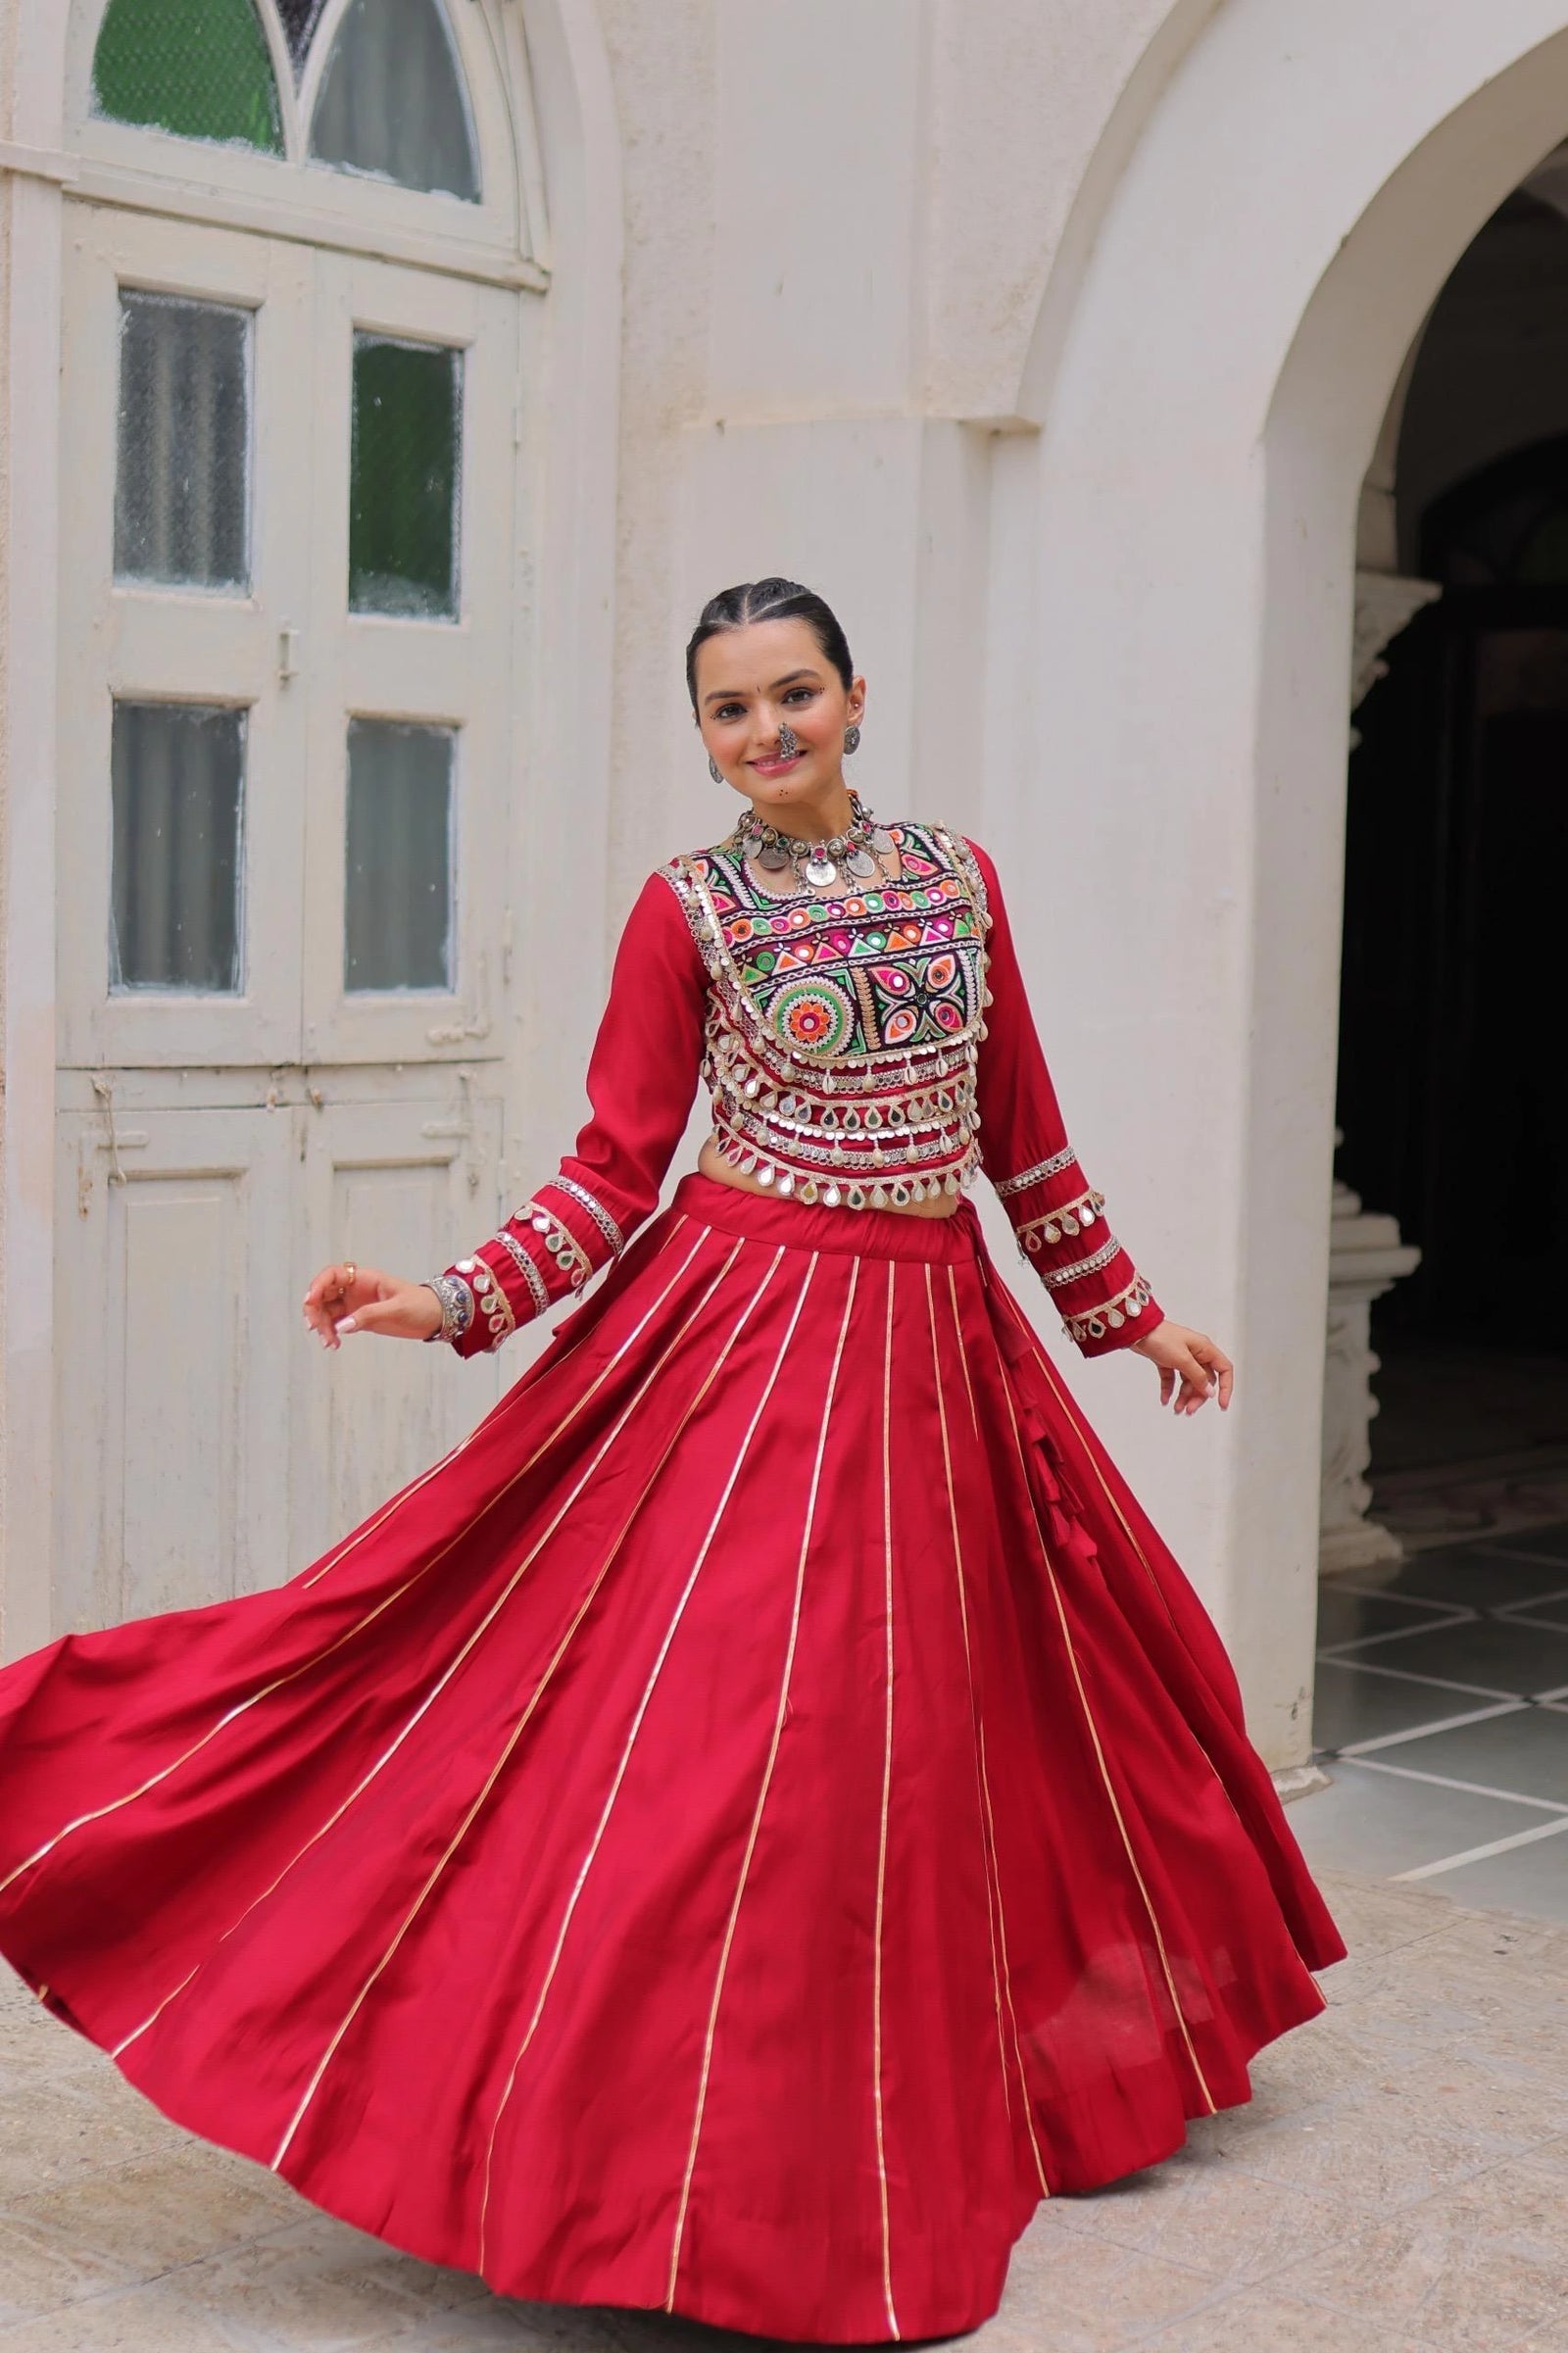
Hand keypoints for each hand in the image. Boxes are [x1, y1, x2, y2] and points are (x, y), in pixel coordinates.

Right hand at [302, 1262, 442, 1348]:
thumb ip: (369, 1316)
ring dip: (322, 1326)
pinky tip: (334, 1345)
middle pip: (323, 1293)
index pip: (333, 1275)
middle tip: (318, 1329)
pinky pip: (336, 1323)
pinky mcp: (358, 1318)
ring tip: (330, 1344)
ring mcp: (355, 1303)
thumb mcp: (397, 1309)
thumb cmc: (420, 1305)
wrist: (436, 1317)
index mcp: (365, 1278)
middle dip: (315, 1310)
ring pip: (326, 1311)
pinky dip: (331, 1333)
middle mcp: (356, 1289)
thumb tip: (341, 1326)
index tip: (310, 1301)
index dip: (317, 1285)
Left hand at [1130, 1319, 1233, 1414]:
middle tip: (1189, 1410)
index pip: (1224, 1370)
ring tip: (1176, 1408)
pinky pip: (1172, 1379)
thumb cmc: (1161, 1337)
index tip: (1221, 1404)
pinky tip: (1165, 1399)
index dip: (1226, 1387)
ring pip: (1188, 1382)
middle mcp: (1196, 1353)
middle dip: (1197, 1396)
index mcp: (1205, 1349)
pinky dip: (1169, 1390)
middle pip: (1204, 1380)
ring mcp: (1181, 1357)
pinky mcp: (1167, 1360)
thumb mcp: (1182, 1359)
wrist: (1137, 1331)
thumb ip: (1197, 1376)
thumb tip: (1210, 1391)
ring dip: (1183, 1396)